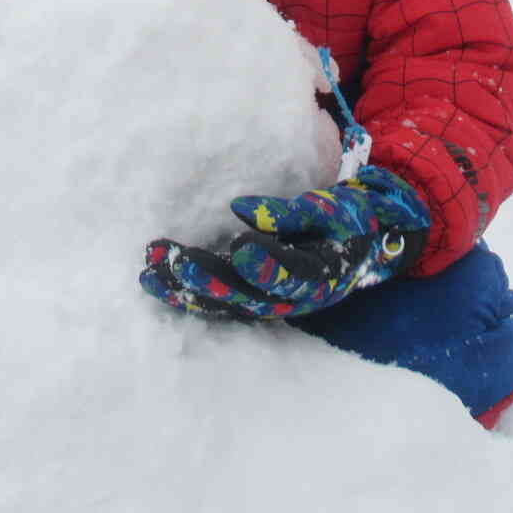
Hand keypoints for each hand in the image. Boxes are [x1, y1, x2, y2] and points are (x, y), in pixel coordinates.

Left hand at [140, 165, 429, 320]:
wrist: (364, 245)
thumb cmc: (351, 218)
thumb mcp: (335, 208)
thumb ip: (291, 213)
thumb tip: (239, 209)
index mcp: (322, 276)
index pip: (291, 275)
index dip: (267, 263)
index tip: (240, 245)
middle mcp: (292, 298)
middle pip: (245, 295)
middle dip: (205, 280)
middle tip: (170, 261)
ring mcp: (269, 302)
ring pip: (222, 304)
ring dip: (183, 290)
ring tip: (147, 272)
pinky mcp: (252, 297)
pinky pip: (215, 301)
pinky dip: (184, 292)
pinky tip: (155, 277)